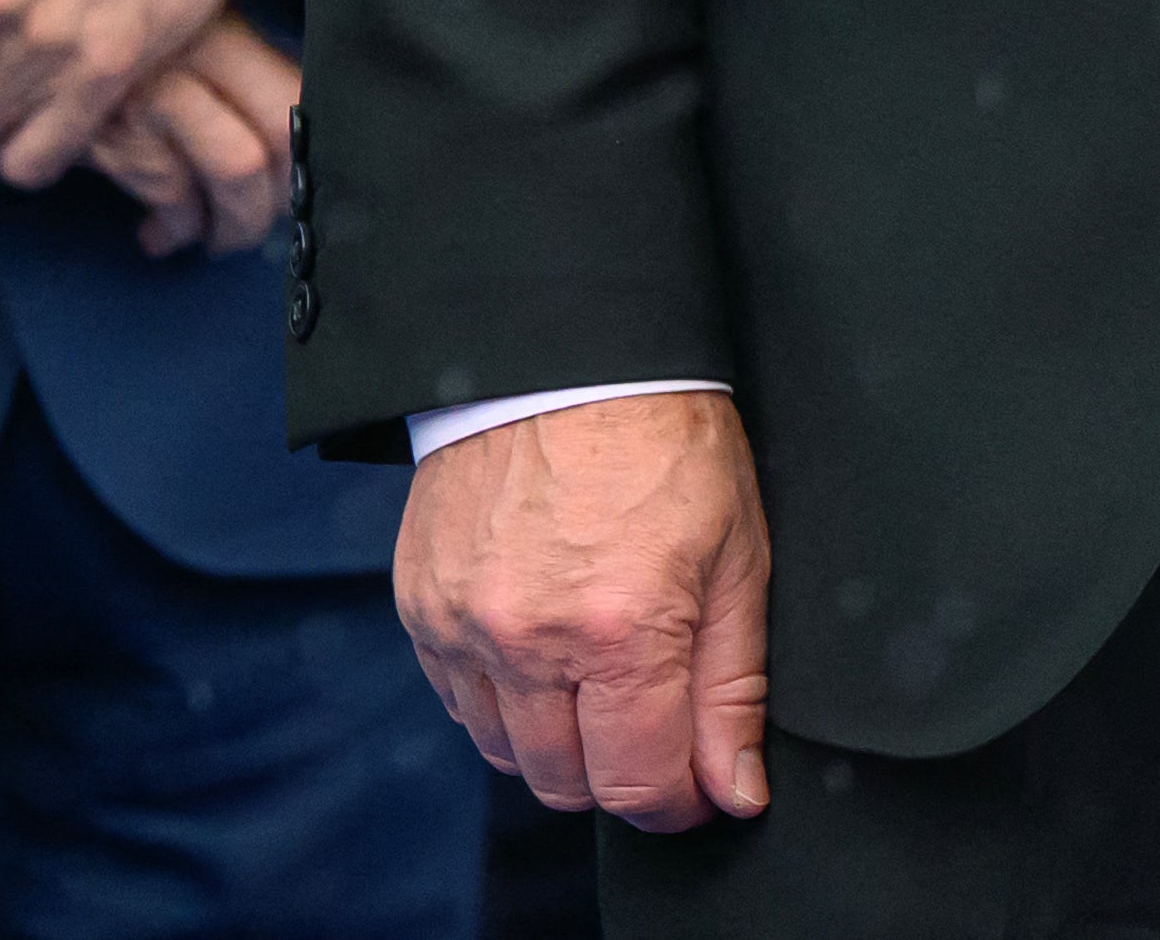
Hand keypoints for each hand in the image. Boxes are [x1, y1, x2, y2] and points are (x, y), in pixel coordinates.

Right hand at [79, 12, 302, 258]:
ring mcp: (153, 88)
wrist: (27, 59)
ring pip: (235, 168)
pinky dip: (177, 228)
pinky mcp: (108, 131)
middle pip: (281, 131)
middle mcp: (198, 52)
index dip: (314, 151)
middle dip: (281, 196)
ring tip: (217, 239)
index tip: (307, 186)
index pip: (302, 92)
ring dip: (233, 224)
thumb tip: (298, 150)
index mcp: (227, 31)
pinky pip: (170, 193)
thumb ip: (240, 82)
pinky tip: (163, 234)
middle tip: (266, 223)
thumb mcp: (183, 47)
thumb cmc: (118, 63)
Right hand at [393, 391, 773, 829]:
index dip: (680, 802)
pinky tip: (548, 654)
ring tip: (606, 679)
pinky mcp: (419, 610)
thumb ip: (734, 687)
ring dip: (560, 743)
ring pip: (508, 754)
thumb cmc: (671, 445)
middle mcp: (528, 641)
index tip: (703, 790)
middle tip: (658, 728)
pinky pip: (461, 704)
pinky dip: (506, 703)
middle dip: (621, 773)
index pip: (639, 782)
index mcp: (621, 630)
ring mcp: (462, 627)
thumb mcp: (740, 555)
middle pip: (567, 783)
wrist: (569, 357)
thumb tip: (735, 790)